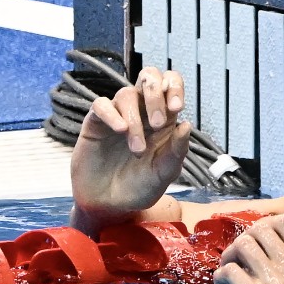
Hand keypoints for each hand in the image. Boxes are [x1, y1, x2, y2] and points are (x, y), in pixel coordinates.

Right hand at [70, 67, 190, 224]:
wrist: (110, 206)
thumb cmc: (140, 188)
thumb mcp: (164, 173)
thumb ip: (177, 151)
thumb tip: (186, 124)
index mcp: (163, 119)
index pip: (170, 85)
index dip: (174, 87)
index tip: (176, 107)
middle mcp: (142, 112)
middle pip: (148, 78)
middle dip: (155, 95)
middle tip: (158, 124)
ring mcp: (118, 115)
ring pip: (126, 94)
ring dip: (135, 119)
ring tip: (136, 148)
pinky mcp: (96, 123)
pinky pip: (101, 105)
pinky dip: (111, 114)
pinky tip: (120, 130)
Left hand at [214, 215, 283, 283]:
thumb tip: (268, 236)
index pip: (283, 222)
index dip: (262, 225)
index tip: (255, 240)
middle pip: (259, 230)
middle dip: (243, 238)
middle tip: (237, 255)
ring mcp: (276, 283)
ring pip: (243, 245)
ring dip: (230, 254)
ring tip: (228, 268)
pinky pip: (230, 271)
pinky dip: (221, 275)